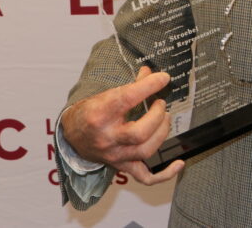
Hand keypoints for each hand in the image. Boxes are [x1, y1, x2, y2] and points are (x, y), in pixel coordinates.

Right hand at [62, 66, 184, 184]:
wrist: (73, 134)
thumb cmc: (91, 112)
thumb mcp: (106, 95)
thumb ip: (132, 85)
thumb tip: (153, 74)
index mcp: (100, 115)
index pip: (127, 99)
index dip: (148, 86)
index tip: (163, 79)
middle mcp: (106, 138)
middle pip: (139, 133)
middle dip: (157, 116)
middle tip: (160, 104)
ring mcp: (114, 155)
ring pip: (145, 151)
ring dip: (161, 133)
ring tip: (164, 118)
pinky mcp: (121, 166)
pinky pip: (145, 177)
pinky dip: (164, 173)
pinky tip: (179, 163)